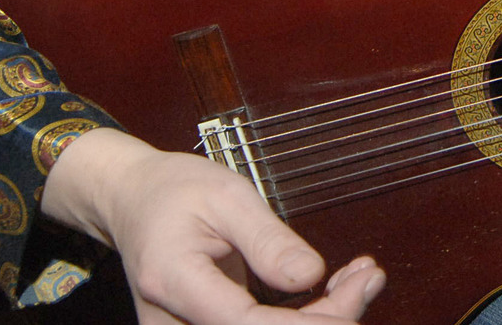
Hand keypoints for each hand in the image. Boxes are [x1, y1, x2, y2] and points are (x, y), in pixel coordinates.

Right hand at [41, 127, 384, 322]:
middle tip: (367, 276)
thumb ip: (267, 240)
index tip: (360, 282)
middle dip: (328, 320)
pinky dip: (302, 321)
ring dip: (320, 322)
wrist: (133, 202)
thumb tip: (311, 276)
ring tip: (358, 279)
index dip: (316, 319)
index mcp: (173, 283)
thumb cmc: (175, 191)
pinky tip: (333, 293)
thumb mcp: (227, 196)